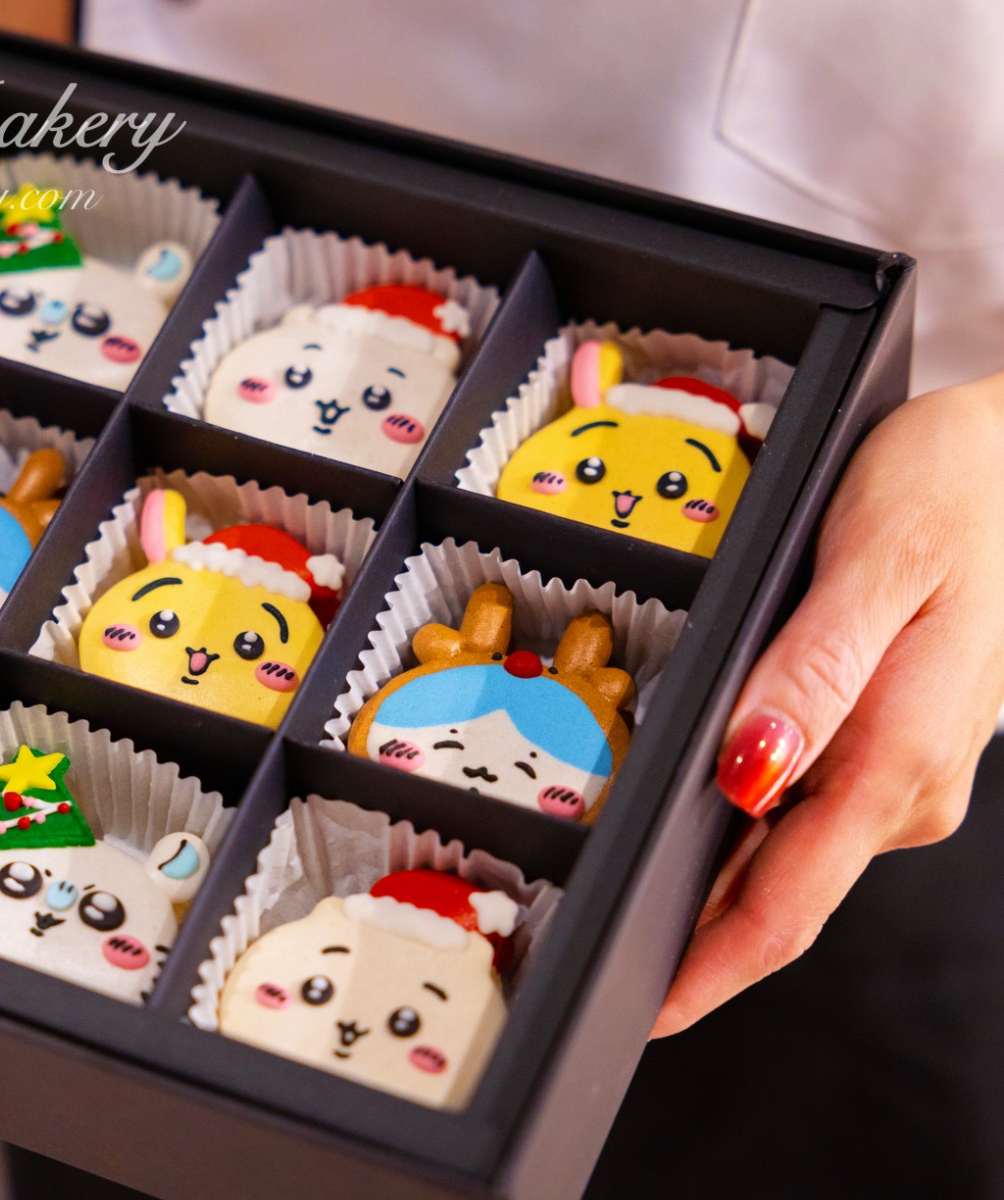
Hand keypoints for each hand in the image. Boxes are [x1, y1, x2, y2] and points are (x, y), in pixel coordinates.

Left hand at [654, 374, 1003, 1036]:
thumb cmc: (958, 491)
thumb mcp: (876, 563)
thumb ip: (811, 675)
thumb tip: (748, 772)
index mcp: (900, 757)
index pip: (793, 903)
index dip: (712, 968)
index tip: (648, 1011)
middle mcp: (904, 784)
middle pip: (778, 891)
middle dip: (692, 937)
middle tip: (596, 952)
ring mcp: (900, 768)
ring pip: (786, 853)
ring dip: (710, 885)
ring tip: (629, 903)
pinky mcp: (888, 740)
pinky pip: (804, 809)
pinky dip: (742, 830)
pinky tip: (695, 823)